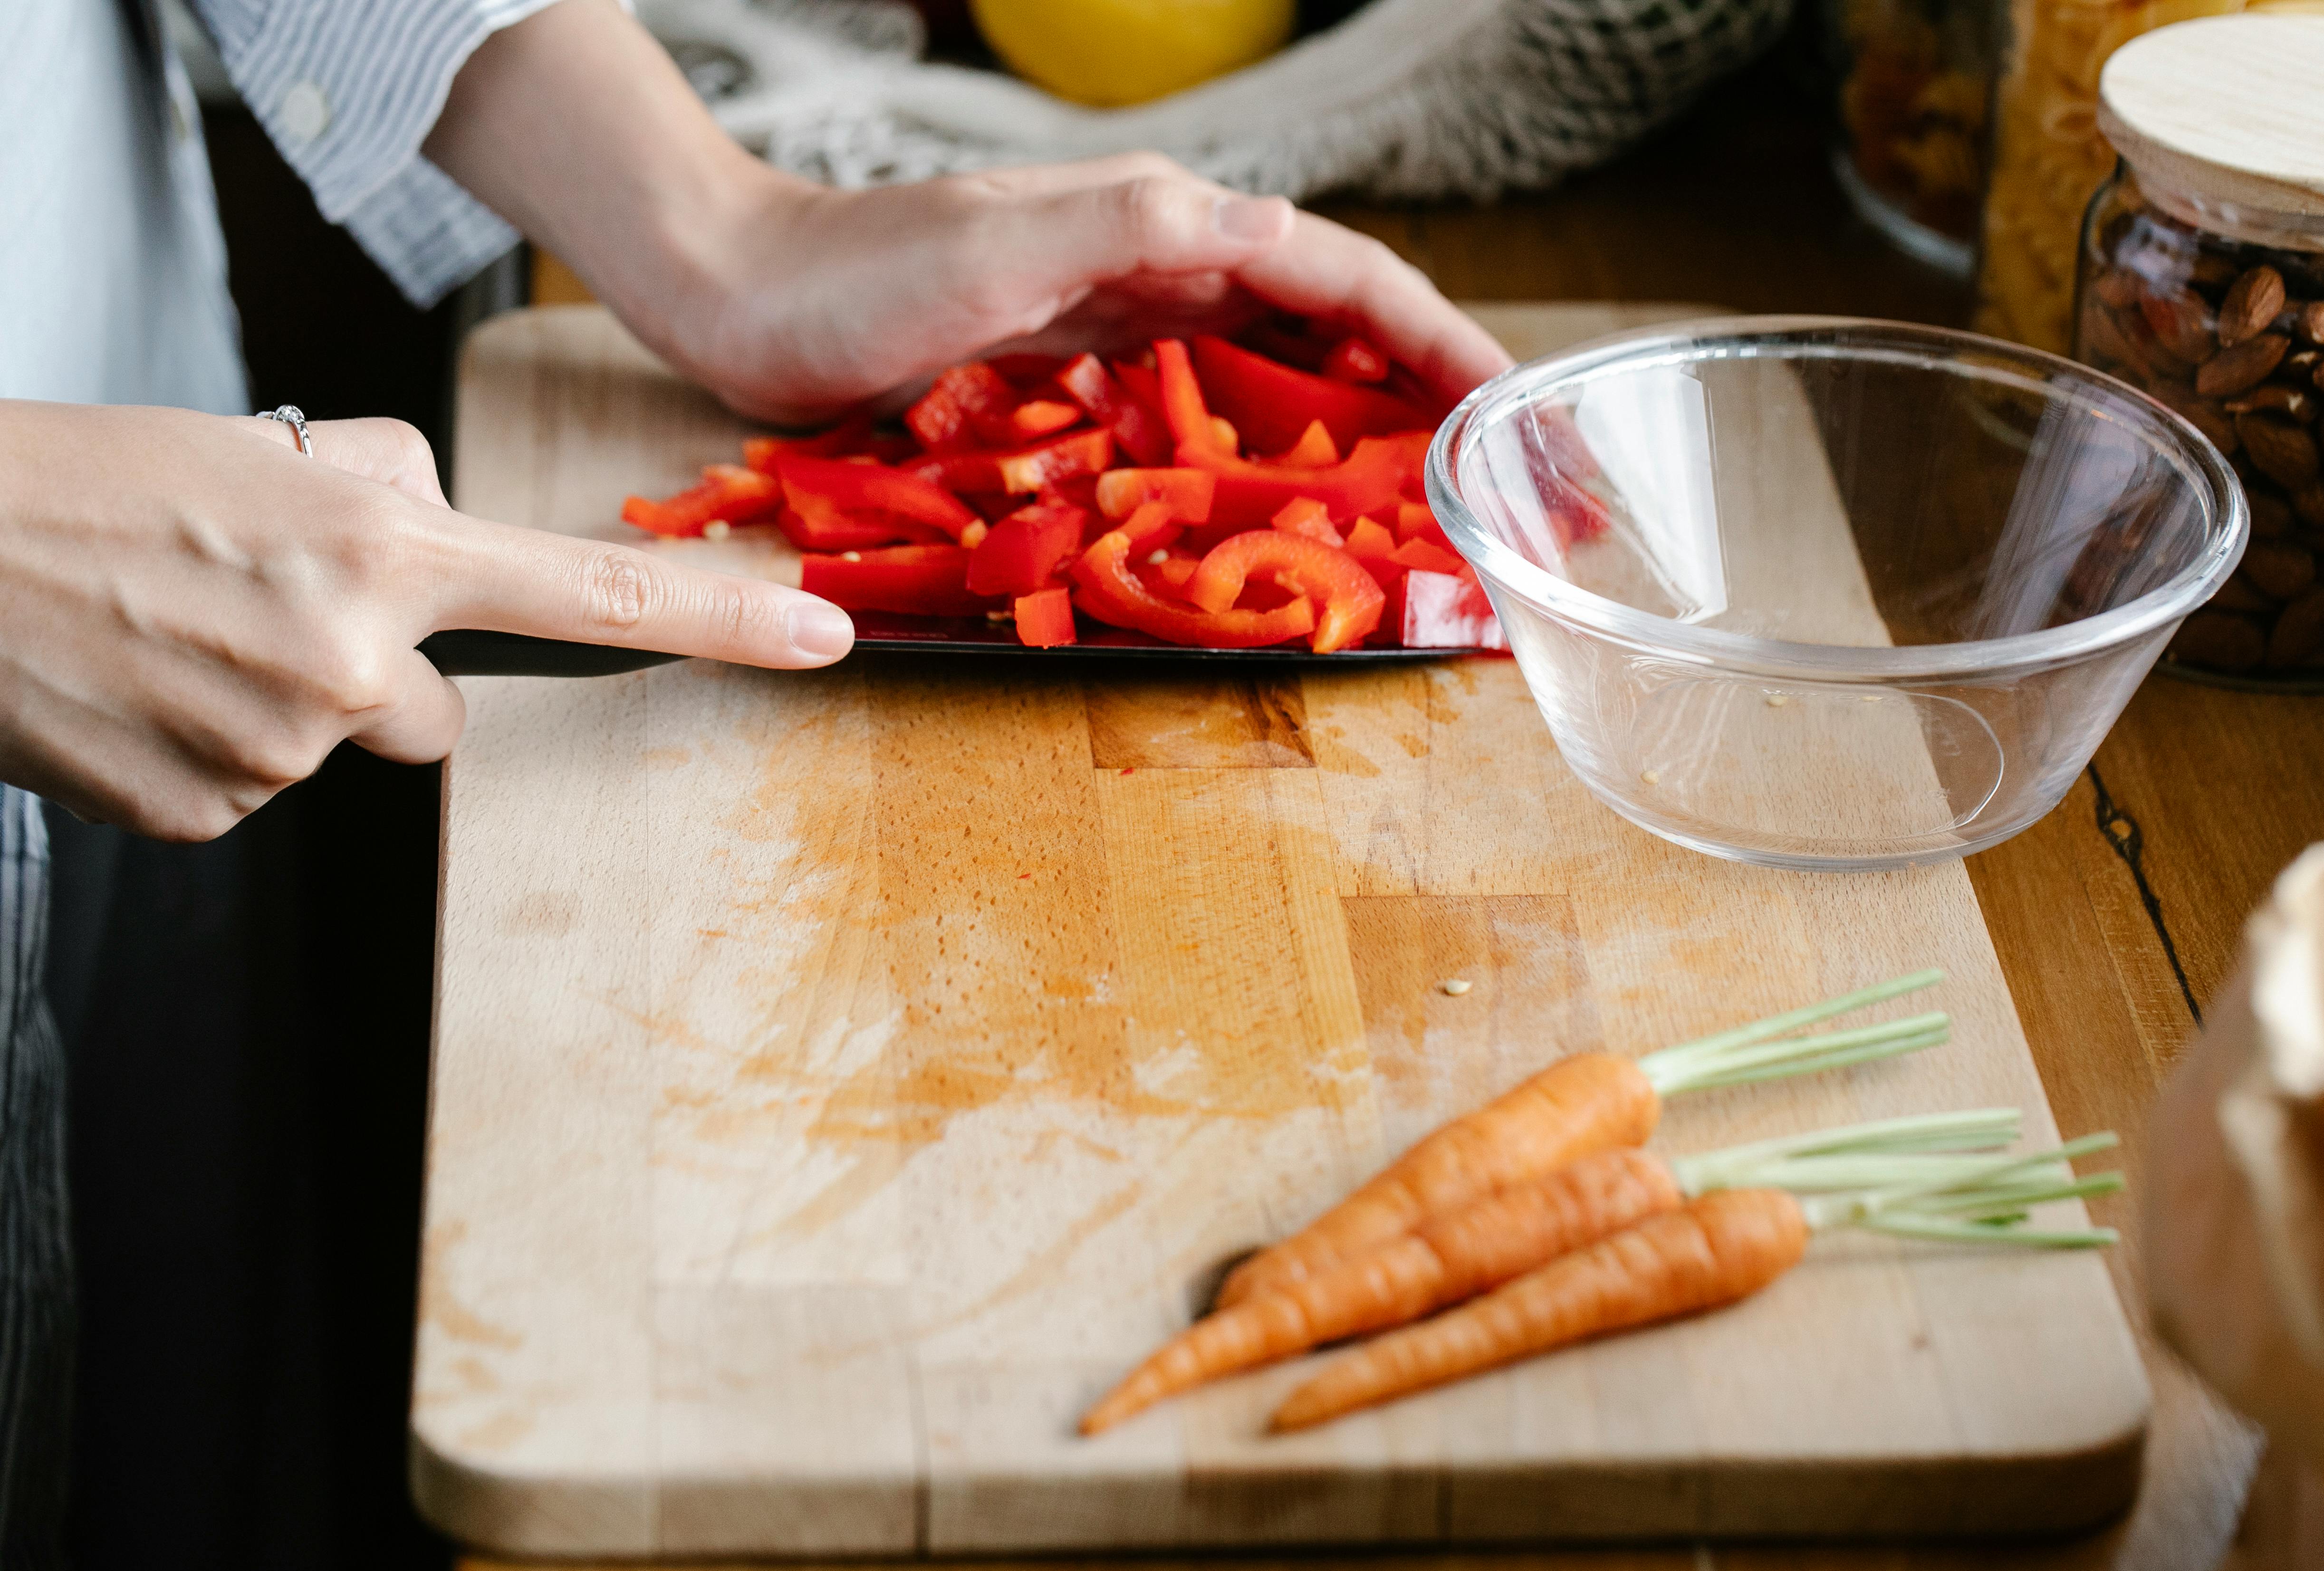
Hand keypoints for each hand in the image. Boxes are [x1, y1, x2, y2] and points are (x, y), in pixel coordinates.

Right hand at [0, 404, 851, 839]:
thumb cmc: (91, 485)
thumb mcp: (272, 453)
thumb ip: (392, 499)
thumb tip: (439, 540)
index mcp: (383, 548)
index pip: (596, 596)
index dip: (724, 619)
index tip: (822, 635)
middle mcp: (353, 661)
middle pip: (432, 713)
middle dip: (372, 673)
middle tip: (251, 608)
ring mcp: (282, 750)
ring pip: (332, 746)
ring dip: (274, 700)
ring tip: (172, 635)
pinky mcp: (211, 814)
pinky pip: (254, 788)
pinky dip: (208, 745)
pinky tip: (142, 690)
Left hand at [426, 1, 1512, 423]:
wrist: (740, 290)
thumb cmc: (855, 271)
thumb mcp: (997, 244)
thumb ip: (1127, 231)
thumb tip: (1255, 234)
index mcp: (1168, 228)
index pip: (1343, 277)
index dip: (1435, 342)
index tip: (1504, 413)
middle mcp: (1162, 270)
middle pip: (1329, 328)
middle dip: (1421, 395)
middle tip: (1488, 485)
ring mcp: (1124, 325)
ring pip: (1276, 375)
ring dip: (1355, 434)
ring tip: (1419, 511)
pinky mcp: (1079, 375)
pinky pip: (1203, 416)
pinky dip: (1263, 457)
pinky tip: (1283, 509)